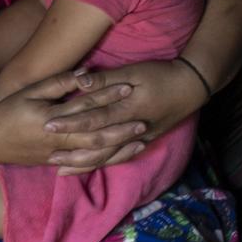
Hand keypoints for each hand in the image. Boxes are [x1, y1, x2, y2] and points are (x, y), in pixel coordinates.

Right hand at [0, 71, 150, 170]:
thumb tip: (87, 73)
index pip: (85, 105)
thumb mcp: (30, 92)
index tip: (128, 88)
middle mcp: (58, 139)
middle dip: (120, 128)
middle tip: (143, 121)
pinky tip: (118, 157)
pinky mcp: (56, 163)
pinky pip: (84, 164)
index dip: (108, 96)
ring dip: (117, 148)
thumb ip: (58, 83)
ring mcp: (57, 154)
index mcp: (52, 118)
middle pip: (95, 134)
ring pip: (93, 153)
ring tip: (139, 142)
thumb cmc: (8, 112)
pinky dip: (103, 161)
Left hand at [46, 60, 206, 175]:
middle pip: (97, 144)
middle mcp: (132, 128)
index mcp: (127, 108)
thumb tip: (79, 83)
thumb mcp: (134, 71)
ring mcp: (139, 138)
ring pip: (108, 157)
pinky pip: (120, 158)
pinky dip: (103, 164)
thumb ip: (106, 80)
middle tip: (48, 156)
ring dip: (84, 164)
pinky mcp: (144, 142)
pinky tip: (90, 168)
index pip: (93, 118)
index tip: (48, 126)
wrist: (192, 86)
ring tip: (62, 170)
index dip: (70, 122)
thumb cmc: (161, 74)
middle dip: (71, 151)